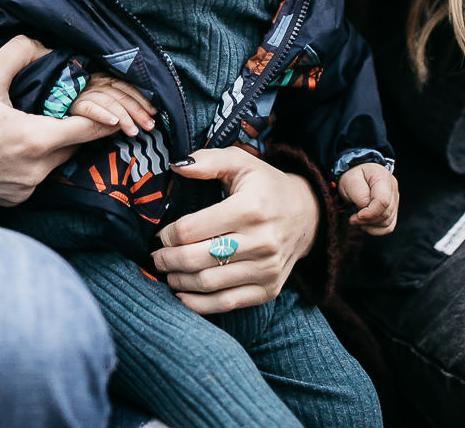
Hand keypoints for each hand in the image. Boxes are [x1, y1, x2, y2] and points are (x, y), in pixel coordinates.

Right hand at [0, 36, 114, 205]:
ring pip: (58, 163)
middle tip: (76, 109)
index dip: (107, 118)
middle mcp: (34, 171)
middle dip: (79, 127)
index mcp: (34, 140)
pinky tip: (21, 146)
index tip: (121, 111)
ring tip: (43, 123)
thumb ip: (19, 52)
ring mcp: (24, 190)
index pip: (88, 129)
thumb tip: (45, 45)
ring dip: (57, 144)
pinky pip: (39, 178)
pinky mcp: (13, 202)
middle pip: (75, 146)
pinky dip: (39, 162)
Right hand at [68, 73, 156, 136]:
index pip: (127, 88)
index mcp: (105, 79)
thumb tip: (140, 117)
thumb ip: (117, 104)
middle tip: (149, 126)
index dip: (142, 100)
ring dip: (124, 117)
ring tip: (133, 131)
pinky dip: (103, 115)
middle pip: (121, 95)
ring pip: (109, 102)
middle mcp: (96, 82)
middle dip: (138, 111)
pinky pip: (90, 108)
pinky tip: (113, 123)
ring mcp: (84, 92)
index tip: (154, 113)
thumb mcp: (100, 98)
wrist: (50, 97)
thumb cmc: (80, 101)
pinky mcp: (73, 103)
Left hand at [149, 147, 319, 314]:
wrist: (309, 215)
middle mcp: (261, 241)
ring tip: (168, 272)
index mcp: (250, 208)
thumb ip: (207, 161)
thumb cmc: (266, 187)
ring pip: (208, 283)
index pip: (191, 229)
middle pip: (196, 259)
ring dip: (178, 281)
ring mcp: (267, 269)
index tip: (160, 235)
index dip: (167, 235)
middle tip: (156, 257)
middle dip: (166, 260)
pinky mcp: (269, 289)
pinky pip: (227, 303)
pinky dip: (199, 304)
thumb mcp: (241, 162)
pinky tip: (183, 294)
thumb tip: (175, 166)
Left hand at [338, 163, 397, 234]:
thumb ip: (359, 195)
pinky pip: (388, 227)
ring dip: (370, 225)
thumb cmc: (352, 177)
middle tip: (352, 218)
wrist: (356, 176)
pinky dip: (375, 229)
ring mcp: (395, 200)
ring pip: (387, 222)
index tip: (356, 215)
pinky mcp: (393, 210)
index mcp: (382, 177)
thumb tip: (366, 210)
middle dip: (367, 220)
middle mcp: (393, 188)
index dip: (370, 213)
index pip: (383, 201)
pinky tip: (365, 223)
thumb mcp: (349, 181)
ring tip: (357, 218)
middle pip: (385, 213)